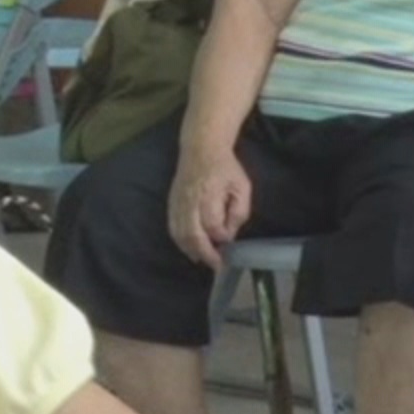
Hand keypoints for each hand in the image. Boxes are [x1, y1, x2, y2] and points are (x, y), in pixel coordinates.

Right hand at [167, 150, 251, 267]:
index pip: (213, 224)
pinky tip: (190, 250)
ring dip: (191, 250)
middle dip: (205, 253)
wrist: (201, 149)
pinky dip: (180, 242)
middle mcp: (190, 200)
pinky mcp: (171, 204)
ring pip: (180, 233)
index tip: (230, 241)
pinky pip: (172, 228)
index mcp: (209, 193)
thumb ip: (239, 211)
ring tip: (204, 260)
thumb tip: (229, 235)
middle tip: (216, 265)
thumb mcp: (242, 186)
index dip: (222, 237)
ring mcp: (178, 202)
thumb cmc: (225, 168)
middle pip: (193, 233)